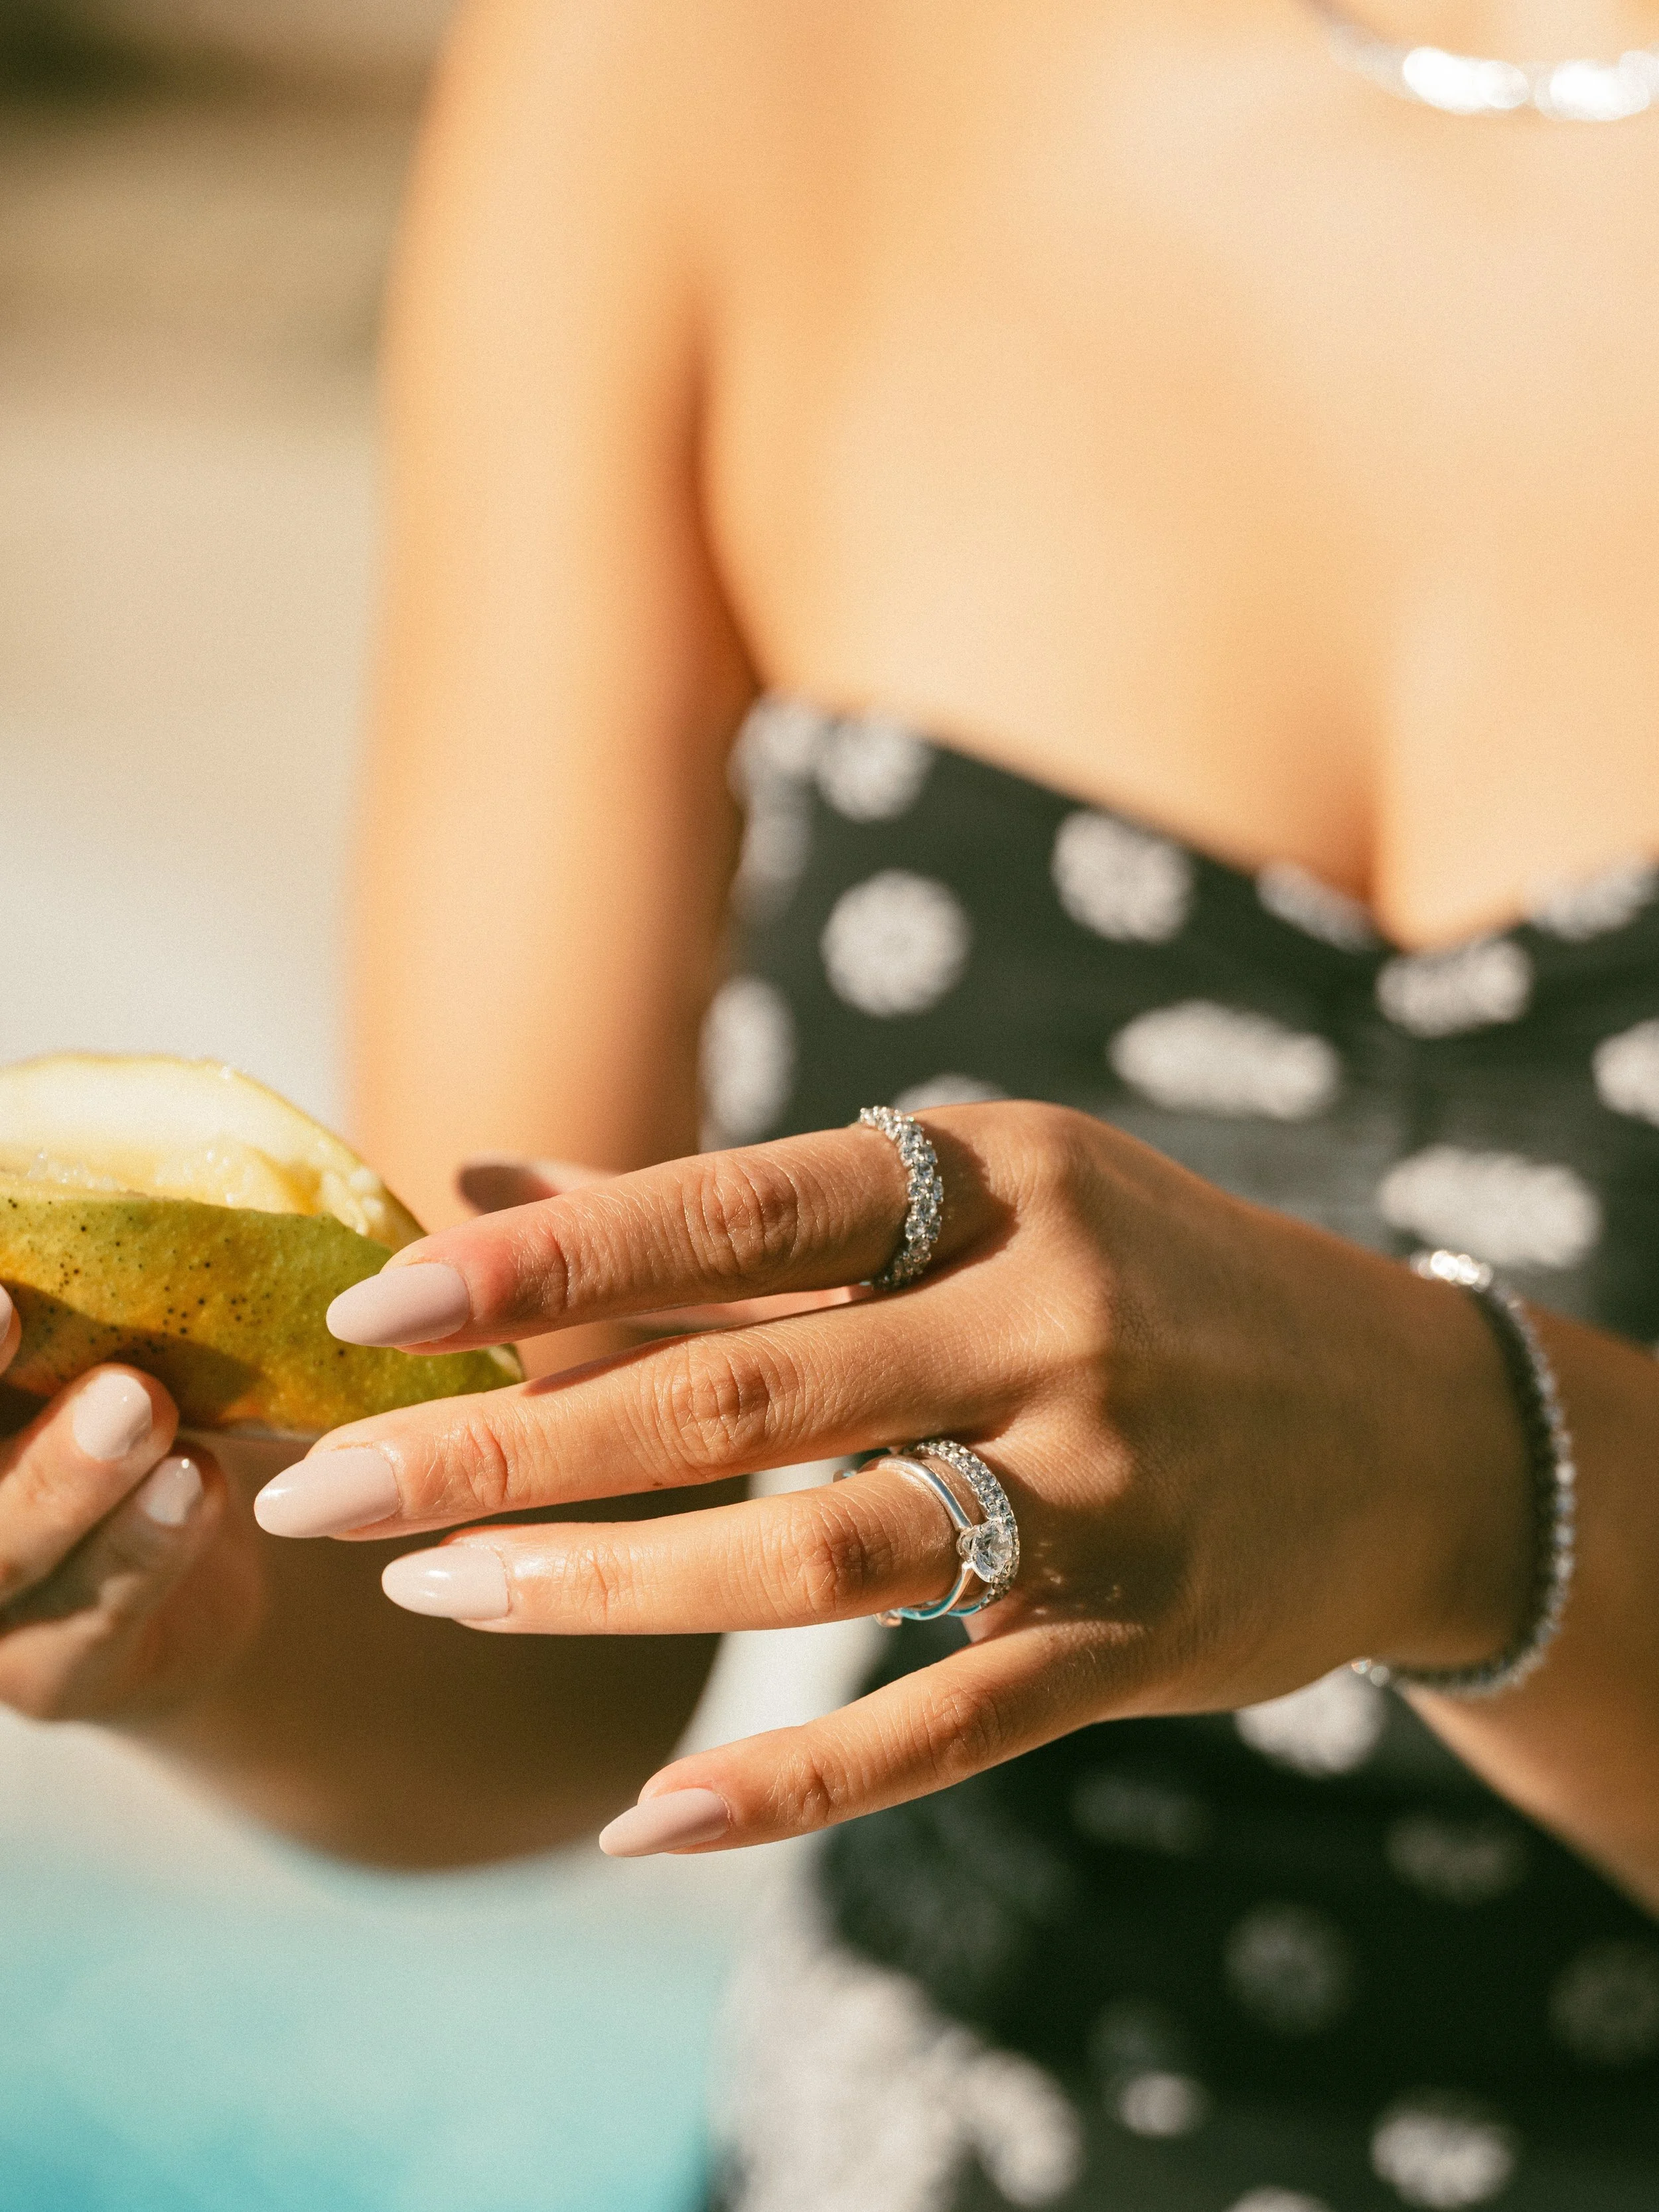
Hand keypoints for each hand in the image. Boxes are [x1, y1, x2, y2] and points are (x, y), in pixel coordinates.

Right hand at [0, 1284, 263, 1723]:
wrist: (208, 1529)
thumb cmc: (111, 1375)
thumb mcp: (65, 1316)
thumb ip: (47, 1267)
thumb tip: (35, 1174)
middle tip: (4, 1308)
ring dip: (61, 1473)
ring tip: (139, 1402)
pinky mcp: (61, 1673)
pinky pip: (98, 1615)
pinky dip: (149, 1545)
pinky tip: (199, 1483)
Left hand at [251, 1104, 1529, 1852]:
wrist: (1411, 1421)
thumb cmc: (1142, 1278)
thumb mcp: (972, 1200)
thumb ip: (725, 1218)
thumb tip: (483, 1182)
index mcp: (995, 1178)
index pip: (733, 1213)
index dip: (546, 1259)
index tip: (375, 1307)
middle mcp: (1051, 1317)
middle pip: (742, 1394)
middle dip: (514, 1447)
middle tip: (329, 1491)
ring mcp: (1102, 1487)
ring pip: (815, 1553)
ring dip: (608, 1588)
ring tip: (442, 1600)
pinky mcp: (1132, 1638)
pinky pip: (933, 1730)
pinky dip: (781, 1783)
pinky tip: (640, 1819)